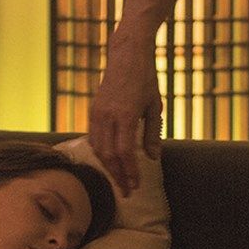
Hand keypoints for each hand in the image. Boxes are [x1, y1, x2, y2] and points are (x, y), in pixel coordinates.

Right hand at [89, 40, 161, 196]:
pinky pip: (92, 138)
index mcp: (126, 115)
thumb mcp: (155, 106)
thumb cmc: (146, 79)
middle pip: (108, 155)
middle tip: (127, 192)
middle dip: (118, 176)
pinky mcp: (93, 110)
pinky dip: (100, 153)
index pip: (125, 152)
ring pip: (97, 149)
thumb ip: (153, 133)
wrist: (127, 56)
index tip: (135, 186)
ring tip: (119, 180)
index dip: (129, 172)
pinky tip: (109, 162)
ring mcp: (97, 112)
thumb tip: (152, 158)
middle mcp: (108, 115)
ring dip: (108, 167)